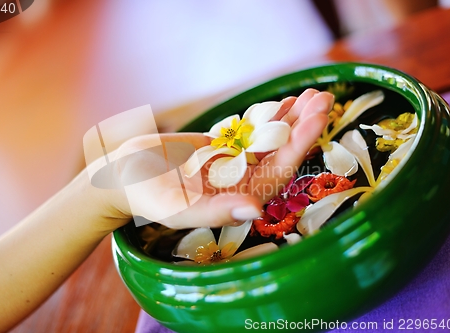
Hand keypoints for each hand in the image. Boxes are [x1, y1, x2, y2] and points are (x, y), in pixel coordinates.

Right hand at [96, 89, 332, 229]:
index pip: (278, 171)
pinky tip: (283, 102)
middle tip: (324, 97)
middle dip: (302, 125)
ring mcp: (233, 163)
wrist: (125, 176)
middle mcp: (241, 182)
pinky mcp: (221, 148)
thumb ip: (215, 213)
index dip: (299, 144)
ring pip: (268, 139)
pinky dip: (266, 116)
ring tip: (312, 93)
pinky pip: (249, 130)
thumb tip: (255, 211)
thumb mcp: (177, 207)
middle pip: (280, 152)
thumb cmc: (146, 197)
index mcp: (237, 199)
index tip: (318, 118)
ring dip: (290, 117)